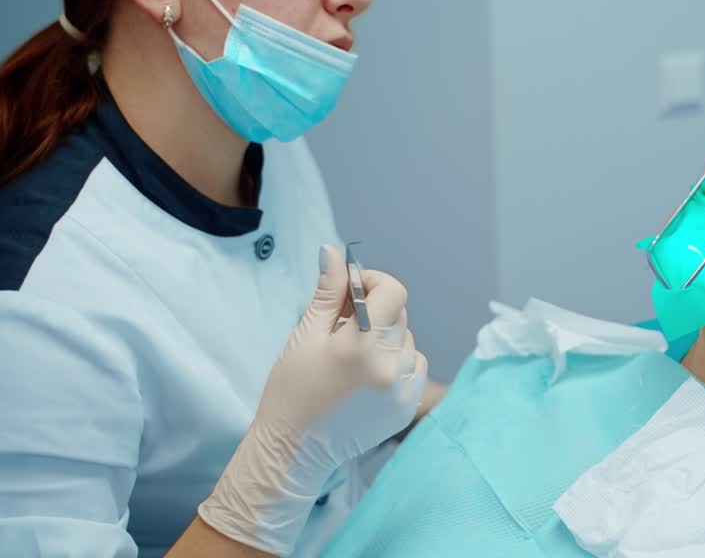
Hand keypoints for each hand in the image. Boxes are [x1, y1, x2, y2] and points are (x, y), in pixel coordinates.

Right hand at [198, 244, 427, 555]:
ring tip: (352, 357)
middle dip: (374, 311)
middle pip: (399, 314)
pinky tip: (368, 375)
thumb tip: (334, 252)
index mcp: (359, 346)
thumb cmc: (291, 390)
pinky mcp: (407, 408)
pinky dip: (397, 363)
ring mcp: (402, 391)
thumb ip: (327, 293)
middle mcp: (388, 368)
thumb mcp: (303, 335)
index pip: (393, 291)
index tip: (353, 289)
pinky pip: (414, 366)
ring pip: (407, 340)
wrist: (292, 452)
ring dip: (385, 338)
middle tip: (343, 325)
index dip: (373, 281)